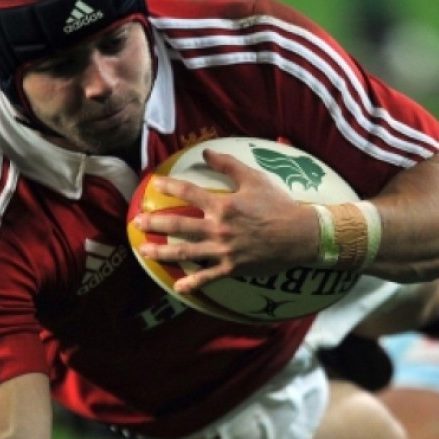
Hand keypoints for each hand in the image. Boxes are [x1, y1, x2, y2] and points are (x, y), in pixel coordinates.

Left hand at [132, 149, 317, 293]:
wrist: (300, 235)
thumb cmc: (279, 205)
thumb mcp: (255, 179)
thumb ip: (229, 165)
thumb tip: (208, 152)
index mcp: (223, 205)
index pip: (189, 193)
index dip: (169, 187)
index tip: (155, 185)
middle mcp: (219, 228)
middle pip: (179, 226)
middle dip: (155, 224)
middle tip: (137, 223)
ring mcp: (224, 250)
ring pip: (186, 253)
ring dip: (162, 252)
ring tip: (144, 251)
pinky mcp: (232, 267)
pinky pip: (208, 277)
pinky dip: (192, 283)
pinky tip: (177, 286)